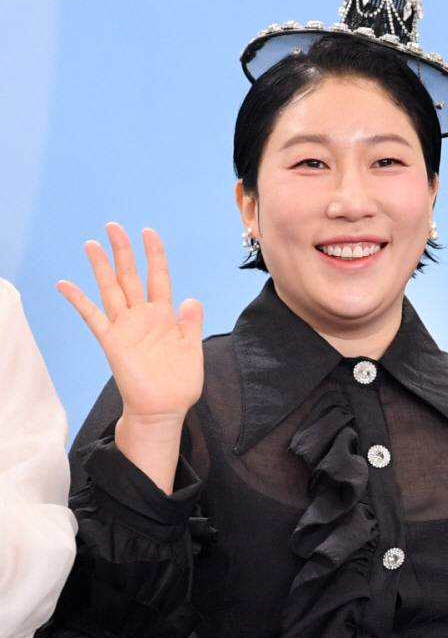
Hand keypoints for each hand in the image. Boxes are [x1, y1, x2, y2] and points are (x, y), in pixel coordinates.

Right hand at [58, 223, 203, 420]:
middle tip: (114, 226)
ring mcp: (125, 328)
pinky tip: (65, 284)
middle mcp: (142, 317)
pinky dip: (79, 300)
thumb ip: (191, 323)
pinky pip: (93, 317)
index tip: (148, 232)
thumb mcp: (192, 349)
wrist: (164, 410)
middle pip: (130, 277)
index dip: (154, 255)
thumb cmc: (180, 384)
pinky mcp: (112, 342)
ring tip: (91, 244)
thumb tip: (192, 298)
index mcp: (164, 316)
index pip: (159, 277)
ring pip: (111, 290)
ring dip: (101, 267)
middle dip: (123, 252)